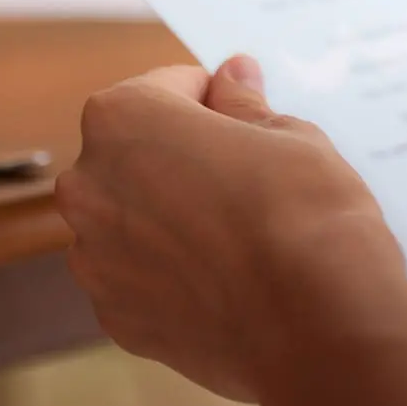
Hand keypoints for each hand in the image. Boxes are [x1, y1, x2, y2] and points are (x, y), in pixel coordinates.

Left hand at [57, 56, 406, 403]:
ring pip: (135, 220)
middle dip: (183, 160)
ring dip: (173, 219)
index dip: (217, 102)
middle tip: (249, 183)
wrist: (318, 328)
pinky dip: (174, 276)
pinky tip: (228, 284)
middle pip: (138, 155)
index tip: (252, 127)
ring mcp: (95, 258)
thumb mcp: (289, 134)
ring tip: (241, 241)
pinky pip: (141, 279)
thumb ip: (243, 105)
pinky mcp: (116, 318)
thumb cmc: (305, 213)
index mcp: (122, 120)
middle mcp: (88, 185)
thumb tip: (232, 77)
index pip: (168, 88)